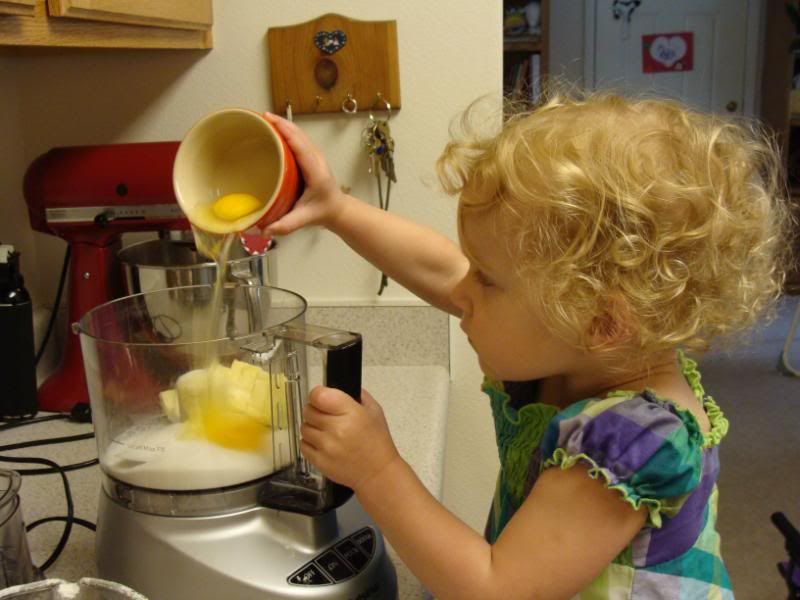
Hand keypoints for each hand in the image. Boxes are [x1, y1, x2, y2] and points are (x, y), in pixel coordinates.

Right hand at [262, 112, 347, 235]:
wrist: (338, 209)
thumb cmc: (322, 211)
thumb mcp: (305, 219)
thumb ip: (286, 225)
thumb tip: (265, 229)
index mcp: (315, 172)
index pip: (301, 146)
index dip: (286, 131)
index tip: (271, 121)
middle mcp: (316, 159)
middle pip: (299, 134)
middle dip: (281, 123)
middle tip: (260, 117)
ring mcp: (314, 156)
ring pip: (299, 134)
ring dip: (283, 125)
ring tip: (263, 120)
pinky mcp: (310, 156)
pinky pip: (298, 139)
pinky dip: (286, 131)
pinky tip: (273, 130)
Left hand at [300, 386, 399, 491]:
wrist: (377, 473)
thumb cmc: (377, 442)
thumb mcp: (374, 411)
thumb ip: (356, 395)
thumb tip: (336, 387)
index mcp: (350, 413)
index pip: (318, 395)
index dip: (317, 394)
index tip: (321, 397)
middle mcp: (336, 429)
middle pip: (308, 410)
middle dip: (315, 410)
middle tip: (326, 415)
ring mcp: (326, 446)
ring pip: (304, 427)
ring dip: (312, 427)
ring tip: (326, 431)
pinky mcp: (319, 461)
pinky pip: (303, 445)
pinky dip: (310, 442)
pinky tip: (323, 443)